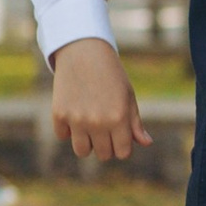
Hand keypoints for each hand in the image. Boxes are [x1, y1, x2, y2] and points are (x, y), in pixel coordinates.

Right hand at [50, 36, 150, 160]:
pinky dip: (67, 128)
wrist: (83, 51)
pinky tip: (73, 111)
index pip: (122, 153)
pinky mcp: (59, 114)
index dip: (122, 145)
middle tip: (103, 126)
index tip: (118, 133)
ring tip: (88, 126)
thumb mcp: (127, 96)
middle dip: (105, 144)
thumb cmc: (110, 74)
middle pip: (103, 154)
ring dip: (86, 142)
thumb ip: (135, 122)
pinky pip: (62, 135)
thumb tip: (146, 143)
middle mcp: (98, 122)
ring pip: (82, 151)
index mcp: (119, 118)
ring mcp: (76, 119)